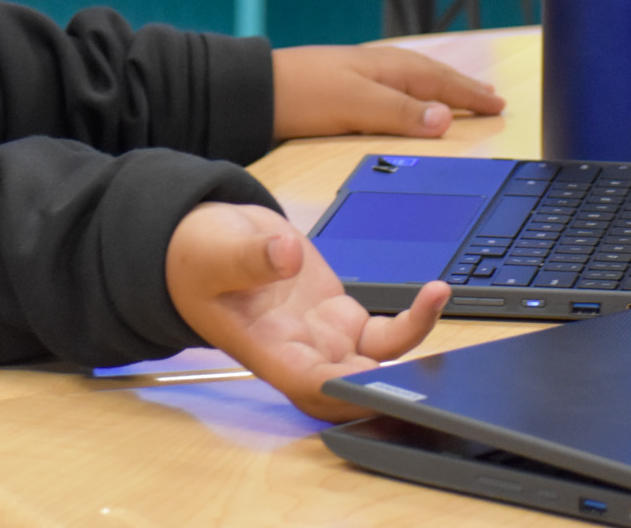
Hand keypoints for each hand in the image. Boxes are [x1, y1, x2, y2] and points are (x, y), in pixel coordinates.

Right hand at [165, 202, 447, 420]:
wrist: (208, 241)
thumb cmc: (197, 256)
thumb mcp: (215, 250)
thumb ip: (251, 256)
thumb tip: (288, 255)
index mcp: (265, 349)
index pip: (310, 384)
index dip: (345, 389)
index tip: (374, 376)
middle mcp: (299, 353)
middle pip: (352, 390)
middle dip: (391, 384)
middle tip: (424, 357)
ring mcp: (324, 338)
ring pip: (378, 364)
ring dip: (412, 345)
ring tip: (432, 300)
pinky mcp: (340, 317)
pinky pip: (385, 334)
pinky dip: (414, 319)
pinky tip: (433, 293)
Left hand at [272, 44, 503, 140]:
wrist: (252, 92)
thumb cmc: (302, 94)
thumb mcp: (356, 104)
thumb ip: (400, 111)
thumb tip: (446, 119)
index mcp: (386, 68)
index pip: (441, 81)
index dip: (471, 95)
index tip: (499, 105)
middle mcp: (377, 67)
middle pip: (431, 76)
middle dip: (462, 87)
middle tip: (491, 98)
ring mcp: (359, 75)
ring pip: (412, 80)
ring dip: (439, 88)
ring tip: (459, 96)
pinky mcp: (343, 89)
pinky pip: (393, 89)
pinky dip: (413, 94)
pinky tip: (408, 100)